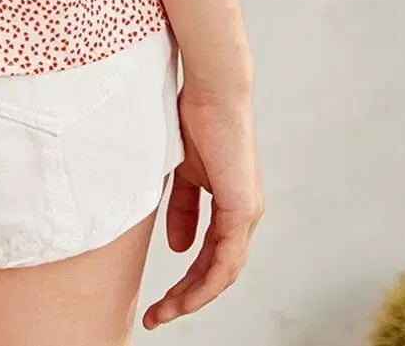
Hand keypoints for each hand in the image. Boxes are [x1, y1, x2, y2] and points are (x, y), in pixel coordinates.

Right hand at [142, 83, 263, 327]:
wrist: (213, 88)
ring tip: (165, 312)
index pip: (211, 254)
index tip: (161, 298)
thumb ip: (182, 207)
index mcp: (231, 203)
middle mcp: (244, 213)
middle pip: (217, 270)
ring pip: (223, 271)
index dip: (187, 279)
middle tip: (158, 315)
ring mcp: (246, 213)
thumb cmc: (197, 117)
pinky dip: (206, 280)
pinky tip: (187, 295)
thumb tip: (177, 246)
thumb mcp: (183, 170)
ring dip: (193, 295)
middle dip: (186, 296)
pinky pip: (227, 259)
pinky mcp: (242, 208)